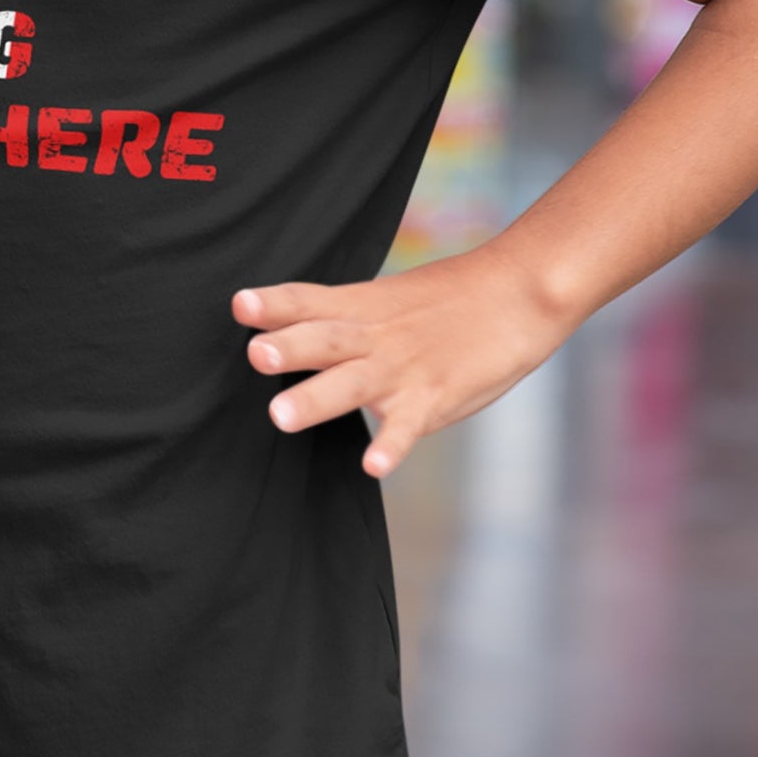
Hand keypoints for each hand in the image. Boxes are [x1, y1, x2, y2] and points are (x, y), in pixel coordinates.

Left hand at [230, 246, 573, 477]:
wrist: (518, 290)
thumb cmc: (449, 298)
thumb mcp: (387, 297)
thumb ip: (338, 316)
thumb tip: (283, 329)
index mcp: (361, 307)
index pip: (309, 300)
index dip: (274, 303)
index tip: (239, 304)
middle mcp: (375, 336)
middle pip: (326, 340)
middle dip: (289, 348)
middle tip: (254, 355)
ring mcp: (404, 369)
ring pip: (353, 385)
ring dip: (317, 399)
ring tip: (280, 416)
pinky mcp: (435, 397)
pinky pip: (408, 427)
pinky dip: (391, 447)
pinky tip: (372, 466)